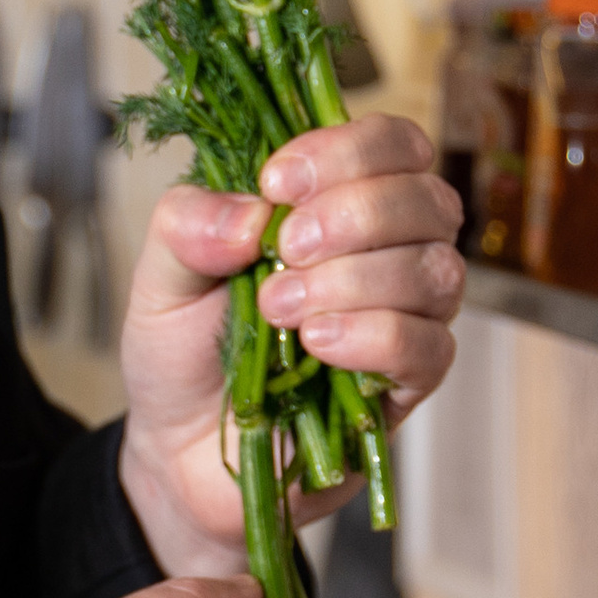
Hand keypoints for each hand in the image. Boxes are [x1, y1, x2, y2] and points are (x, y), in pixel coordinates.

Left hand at [116, 113, 463, 578]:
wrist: (178, 452)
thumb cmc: (183, 350)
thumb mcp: (159, 276)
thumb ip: (186, 226)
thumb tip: (250, 214)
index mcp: (337, 205)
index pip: (392, 145)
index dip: (349, 150)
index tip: (276, 182)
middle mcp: (386, 253)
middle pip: (428, 199)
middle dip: (356, 214)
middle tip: (286, 251)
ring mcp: (405, 320)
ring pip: (438, 271)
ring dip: (356, 279)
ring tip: (279, 308)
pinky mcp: (407, 388)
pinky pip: (431, 348)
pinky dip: (376, 337)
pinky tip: (317, 346)